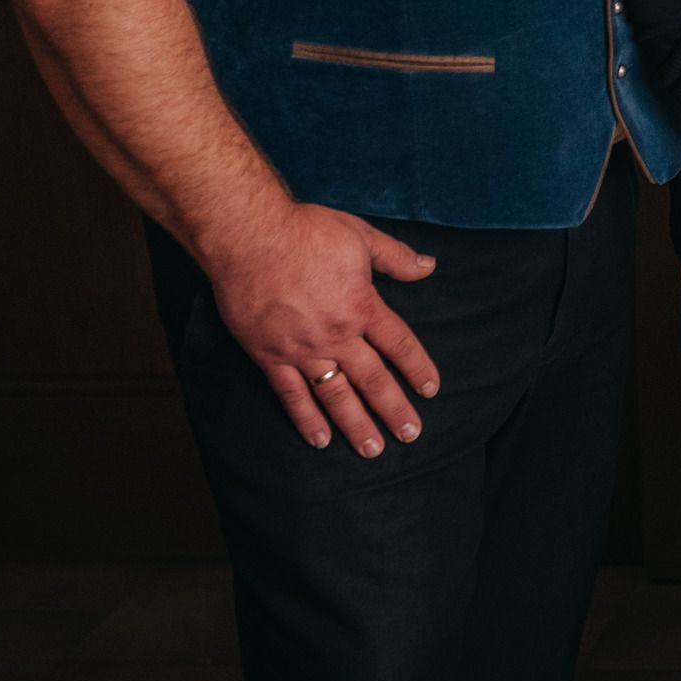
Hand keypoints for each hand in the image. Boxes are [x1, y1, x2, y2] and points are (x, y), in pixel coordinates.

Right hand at [194, 202, 442, 457]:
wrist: (248, 237)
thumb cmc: (305, 232)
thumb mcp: (361, 236)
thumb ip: (396, 257)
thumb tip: (429, 267)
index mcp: (362, 306)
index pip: (399, 345)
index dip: (418, 368)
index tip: (431, 390)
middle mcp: (336, 335)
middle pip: (373, 379)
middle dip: (393, 409)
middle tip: (410, 435)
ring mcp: (302, 350)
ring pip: (335, 396)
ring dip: (355, 424)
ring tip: (372, 449)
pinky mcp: (269, 356)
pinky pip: (291, 395)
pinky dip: (306, 419)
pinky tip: (319, 439)